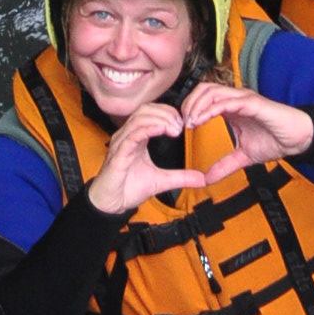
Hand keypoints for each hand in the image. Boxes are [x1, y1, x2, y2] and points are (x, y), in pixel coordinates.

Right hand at [84, 102, 211, 216]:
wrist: (111, 204)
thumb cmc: (129, 188)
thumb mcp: (162, 181)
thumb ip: (181, 177)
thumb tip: (202, 179)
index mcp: (136, 138)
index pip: (150, 113)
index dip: (167, 113)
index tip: (183, 124)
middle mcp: (127, 136)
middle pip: (145, 110)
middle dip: (165, 113)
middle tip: (180, 125)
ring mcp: (122, 143)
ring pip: (139, 118)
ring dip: (159, 119)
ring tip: (174, 128)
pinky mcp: (118, 154)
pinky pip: (132, 135)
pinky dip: (148, 129)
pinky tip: (161, 130)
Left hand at [179, 76, 313, 181]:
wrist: (297, 141)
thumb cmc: (275, 141)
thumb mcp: (243, 157)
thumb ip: (225, 165)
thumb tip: (207, 179)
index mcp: (231, 107)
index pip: (202, 97)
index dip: (189, 108)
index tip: (181, 128)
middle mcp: (235, 98)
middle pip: (202, 89)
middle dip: (188, 104)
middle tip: (182, 124)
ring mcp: (243, 98)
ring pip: (211, 91)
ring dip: (196, 105)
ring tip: (189, 122)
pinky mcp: (252, 103)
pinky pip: (226, 101)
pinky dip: (209, 109)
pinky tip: (201, 120)